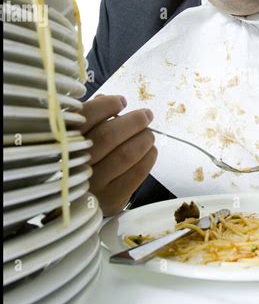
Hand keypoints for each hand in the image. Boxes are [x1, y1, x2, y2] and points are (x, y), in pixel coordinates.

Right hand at [80, 95, 157, 215]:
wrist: (77, 204)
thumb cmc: (80, 163)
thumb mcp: (77, 140)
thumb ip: (89, 119)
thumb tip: (105, 99)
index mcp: (63, 143)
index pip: (85, 117)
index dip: (107, 105)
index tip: (122, 101)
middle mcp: (75, 164)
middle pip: (108, 135)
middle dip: (133, 121)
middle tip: (146, 115)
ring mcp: (93, 184)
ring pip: (125, 154)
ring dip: (144, 139)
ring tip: (149, 134)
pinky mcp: (111, 198)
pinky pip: (137, 173)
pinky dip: (148, 158)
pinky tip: (150, 151)